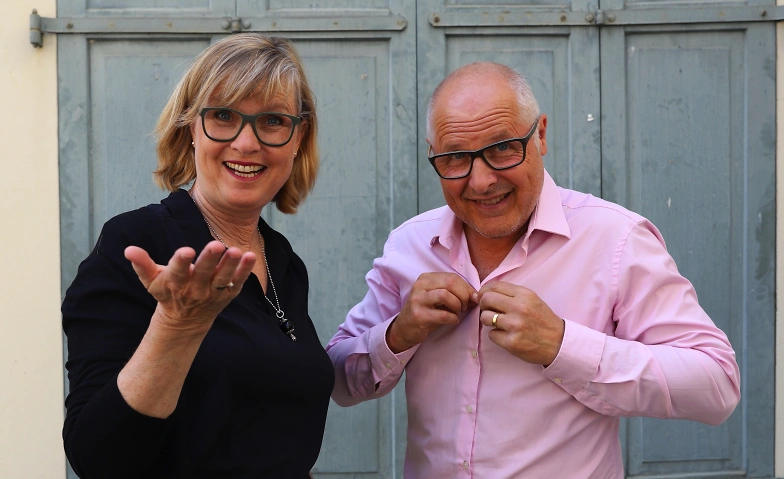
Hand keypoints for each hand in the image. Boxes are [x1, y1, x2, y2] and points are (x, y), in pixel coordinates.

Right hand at [124, 241, 255, 334]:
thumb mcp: (152, 281)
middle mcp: (195, 290)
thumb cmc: (167, 293)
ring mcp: (213, 293)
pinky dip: (244, 271)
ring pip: (223, 279)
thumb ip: (142, 264)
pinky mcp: (227, 295)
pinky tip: (250, 256)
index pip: (177, 272)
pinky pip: (237, 282)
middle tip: (215, 245)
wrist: (184, 321)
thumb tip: (128, 249)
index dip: (181, 262)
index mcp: (175, 283)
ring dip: (230, 265)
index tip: (185, 251)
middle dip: (209, 260)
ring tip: (237, 251)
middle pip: (203, 274)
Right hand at [387, 272, 477, 352]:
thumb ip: (455, 293)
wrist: (404, 329)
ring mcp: (417, 300)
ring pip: (446, 295)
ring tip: (457, 313)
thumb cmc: (426, 312)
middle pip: (450, 283)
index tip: (472, 299)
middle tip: (465, 307)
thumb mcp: (439, 299)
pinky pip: (443, 314)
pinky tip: (452, 321)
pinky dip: (453, 318)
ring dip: (457, 306)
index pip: (452, 277)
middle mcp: (420, 286)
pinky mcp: (418, 315)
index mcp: (426, 278)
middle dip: (463, 296)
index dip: (466, 288)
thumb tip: (477, 296)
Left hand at [478, 281, 563, 364]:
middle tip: (489, 310)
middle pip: (486, 299)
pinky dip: (496, 335)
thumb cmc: (542, 320)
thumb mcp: (532, 300)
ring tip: (499, 324)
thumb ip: (511, 294)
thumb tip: (483, 293)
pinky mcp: (511, 342)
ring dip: (489, 321)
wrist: (558, 343)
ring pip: (485, 317)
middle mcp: (519, 308)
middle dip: (483, 305)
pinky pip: (491, 335)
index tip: (484, 296)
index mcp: (525, 295)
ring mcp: (515, 326)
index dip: (484, 291)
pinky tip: (507, 335)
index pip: (494, 286)